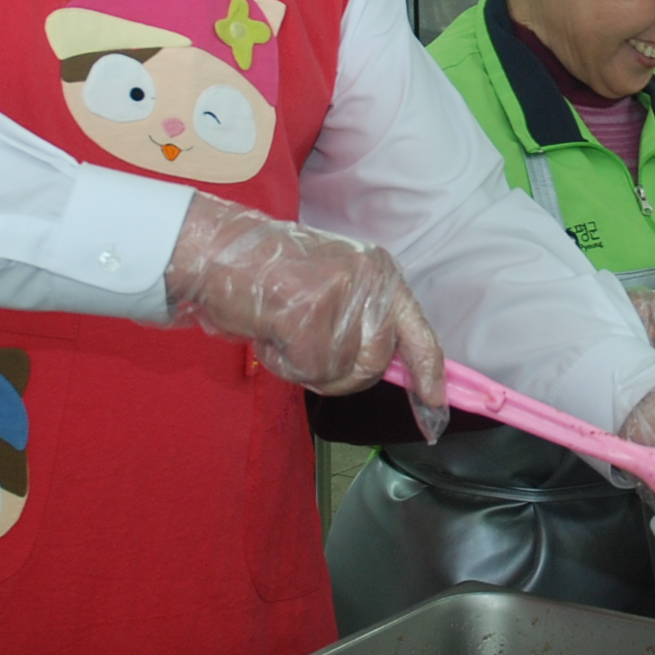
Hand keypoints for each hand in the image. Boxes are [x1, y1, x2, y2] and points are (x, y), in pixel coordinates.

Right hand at [165, 193, 447, 441]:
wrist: (220, 251)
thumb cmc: (269, 273)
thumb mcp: (334, 284)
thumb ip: (363, 320)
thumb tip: (387, 366)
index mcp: (379, 272)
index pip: (418, 331)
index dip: (428, 372)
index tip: (435, 403)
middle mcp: (370, 282)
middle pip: (374, 365)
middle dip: (341, 375)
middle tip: (305, 352)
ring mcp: (342, 299)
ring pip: (339, 373)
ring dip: (306, 367)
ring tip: (283, 332)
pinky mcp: (310, 317)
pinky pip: (307, 371)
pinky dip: (283, 364)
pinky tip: (270, 333)